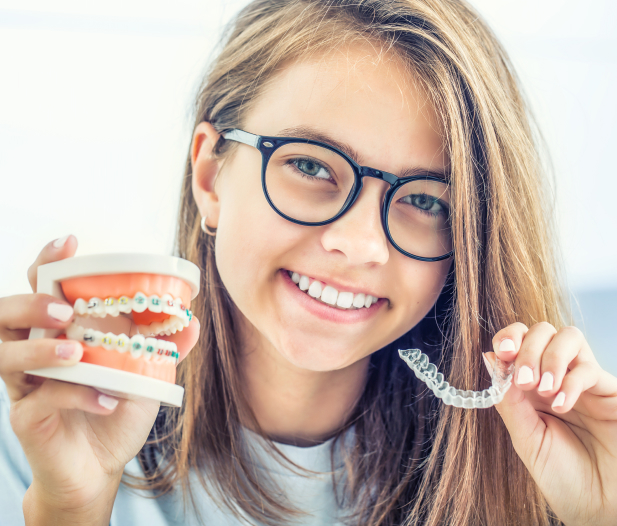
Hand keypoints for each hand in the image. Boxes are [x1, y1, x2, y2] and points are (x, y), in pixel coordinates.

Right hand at [0, 236, 199, 522]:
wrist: (101, 465)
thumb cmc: (116, 408)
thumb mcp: (145, 374)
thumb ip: (163, 347)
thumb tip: (191, 323)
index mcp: (61, 330)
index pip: (42, 286)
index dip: (49, 261)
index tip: (70, 243)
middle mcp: (36, 350)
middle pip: (6, 314)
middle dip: (30, 304)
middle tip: (64, 309)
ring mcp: (26, 384)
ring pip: (6, 355)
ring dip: (40, 348)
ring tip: (76, 351)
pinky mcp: (27, 416)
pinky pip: (41, 399)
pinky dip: (77, 396)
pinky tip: (106, 401)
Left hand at [484, 322, 616, 525]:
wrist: (599, 508)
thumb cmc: (563, 477)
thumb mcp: (526, 438)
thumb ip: (509, 401)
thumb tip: (490, 359)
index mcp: (529, 385)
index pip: (518, 341)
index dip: (508, 338)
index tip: (502, 353)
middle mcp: (556, 377)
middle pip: (542, 331)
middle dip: (527, 348)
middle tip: (523, 380)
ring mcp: (584, 382)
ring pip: (569, 337)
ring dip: (550, 357)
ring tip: (543, 389)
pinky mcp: (610, 392)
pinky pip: (590, 369)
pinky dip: (571, 381)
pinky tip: (561, 405)